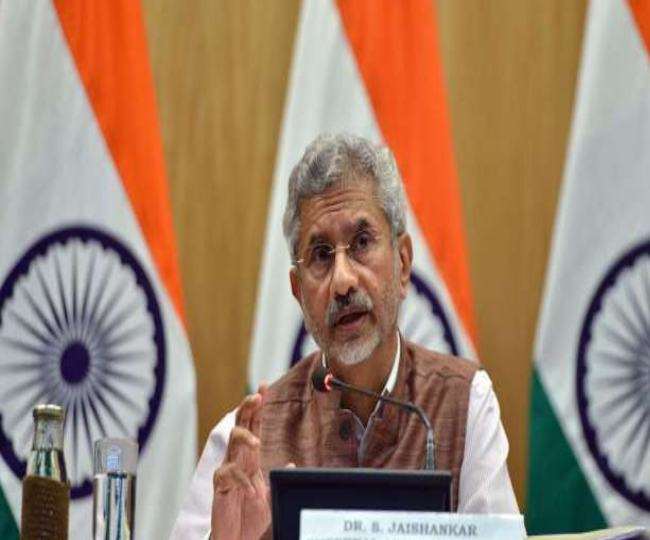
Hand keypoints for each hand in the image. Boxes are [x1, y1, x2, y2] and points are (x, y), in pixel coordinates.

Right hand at [211, 385, 269, 539]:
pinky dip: (242, 480)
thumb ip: (279, 475)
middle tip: (256, 397)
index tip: (264, 385)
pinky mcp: (220, 487)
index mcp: (251, 456)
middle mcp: (239, 458)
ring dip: (245, 438)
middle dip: (247, 407)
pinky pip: (227, 474)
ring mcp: (228, 470)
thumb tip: (291, 461)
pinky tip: (253, 490)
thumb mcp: (272, 492)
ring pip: (232, 441)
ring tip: (257, 444)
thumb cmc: (252, 515)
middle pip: (240, 423)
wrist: (239, 539)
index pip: (254, 424)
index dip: (258, 405)